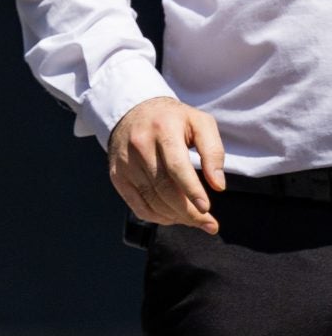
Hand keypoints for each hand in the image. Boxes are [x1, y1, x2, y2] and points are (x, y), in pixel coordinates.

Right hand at [107, 97, 224, 232]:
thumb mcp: (200, 123)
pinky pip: (138, 206)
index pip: (176, 166)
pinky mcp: (117, 177)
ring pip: (152, 201)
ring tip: (194, 219)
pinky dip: (158, 217)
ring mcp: (125, 164)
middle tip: (208, 223)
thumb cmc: (173, 120)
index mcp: (163, 129)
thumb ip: (214, 151)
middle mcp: (139, 146)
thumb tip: (218, 185)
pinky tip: (173, 216)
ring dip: (176, 216)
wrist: (132, 112)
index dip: (191, 190)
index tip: (206, 209)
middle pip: (164, 188)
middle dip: (188, 211)